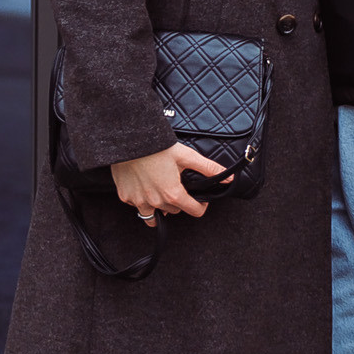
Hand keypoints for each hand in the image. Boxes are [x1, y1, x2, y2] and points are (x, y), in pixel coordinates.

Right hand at [111, 142, 230, 224]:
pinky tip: (144, 185)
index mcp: (173, 194)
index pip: (194, 212)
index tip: (200, 198)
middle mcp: (156, 202)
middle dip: (178, 201)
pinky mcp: (125, 196)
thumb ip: (208, 168)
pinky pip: (137, 205)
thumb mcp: (186, 156)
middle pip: (174, 210)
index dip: (201, 205)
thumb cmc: (157, 147)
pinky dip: (142, 199)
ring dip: (160, 205)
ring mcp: (139, 202)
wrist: (129, 139)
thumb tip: (228, 177)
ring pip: (154, 214)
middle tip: (177, 184)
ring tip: (161, 189)